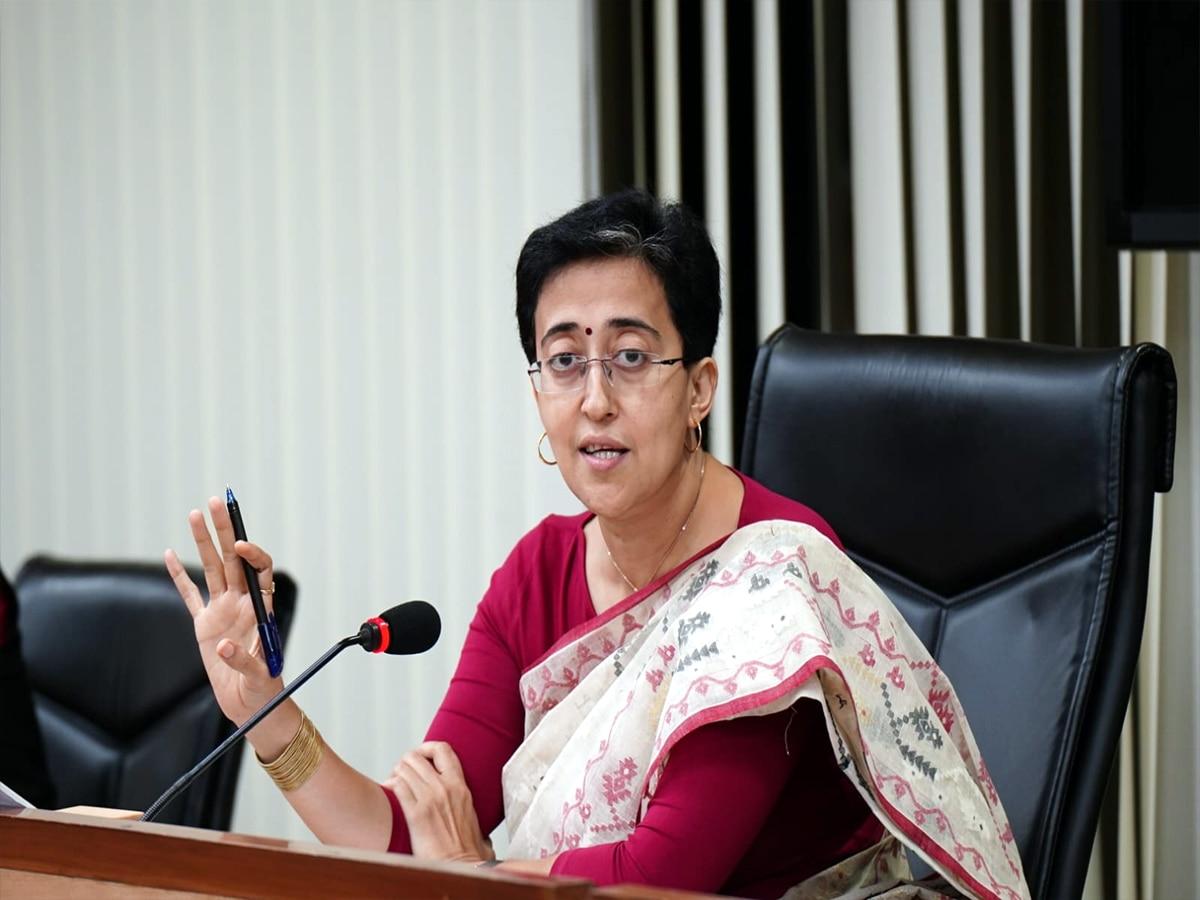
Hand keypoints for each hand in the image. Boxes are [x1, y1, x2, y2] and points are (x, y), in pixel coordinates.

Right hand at [165, 496, 281, 727]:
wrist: (251, 704)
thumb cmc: (263, 689)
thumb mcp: (259, 676)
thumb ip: (245, 661)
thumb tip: (226, 647)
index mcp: (261, 608)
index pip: (260, 570)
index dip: (253, 554)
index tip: (240, 547)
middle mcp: (242, 603)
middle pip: (234, 559)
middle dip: (226, 530)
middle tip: (216, 503)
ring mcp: (222, 611)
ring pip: (212, 569)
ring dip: (204, 541)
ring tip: (195, 514)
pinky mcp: (204, 625)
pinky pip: (190, 594)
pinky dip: (179, 575)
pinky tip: (170, 553)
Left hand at [383, 742, 492, 863]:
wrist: (460, 868)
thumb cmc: (468, 853)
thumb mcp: (478, 825)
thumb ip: (473, 819)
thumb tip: (480, 834)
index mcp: (460, 787)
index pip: (442, 749)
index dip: (426, 748)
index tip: (421, 758)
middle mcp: (445, 787)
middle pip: (415, 757)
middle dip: (404, 763)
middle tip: (402, 775)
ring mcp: (430, 799)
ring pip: (404, 768)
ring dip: (395, 774)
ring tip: (393, 784)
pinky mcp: (415, 814)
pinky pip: (397, 786)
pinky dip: (389, 787)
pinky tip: (388, 794)